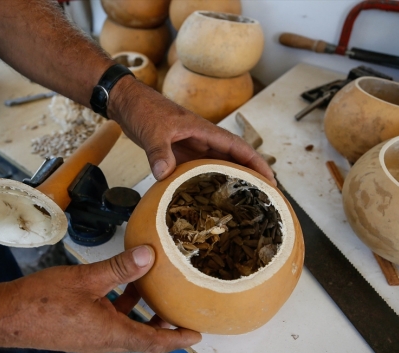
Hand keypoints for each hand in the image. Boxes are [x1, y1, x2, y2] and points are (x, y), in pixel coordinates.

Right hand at [0, 245, 200, 352]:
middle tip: (180, 311)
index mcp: (110, 333)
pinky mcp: (80, 330)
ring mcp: (91, 337)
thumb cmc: (41, 301)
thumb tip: (148, 255)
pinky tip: (120, 285)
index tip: (197, 336)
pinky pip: (110, 321)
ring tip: (154, 291)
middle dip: (164, 326)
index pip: (153, 342)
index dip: (177, 339)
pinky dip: (122, 307)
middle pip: (143, 338)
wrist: (5, 316)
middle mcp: (104, 340)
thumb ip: (119, 268)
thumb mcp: (86, 279)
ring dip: (142, 313)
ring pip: (127, 327)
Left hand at [108, 77, 275, 184]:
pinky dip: (209, 183)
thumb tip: (163, 175)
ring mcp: (193, 148)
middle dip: (251, 176)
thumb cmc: (144, 110)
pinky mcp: (181, 154)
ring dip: (232, 181)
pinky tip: (212, 200)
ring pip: (219, 166)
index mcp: (205, 131)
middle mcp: (204, 140)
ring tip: (244, 204)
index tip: (271, 179)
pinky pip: (200, 171)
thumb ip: (159, 153)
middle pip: (234, 159)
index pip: (239, 148)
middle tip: (264, 199)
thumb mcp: (153, 132)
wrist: (127, 104)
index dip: (256, 163)